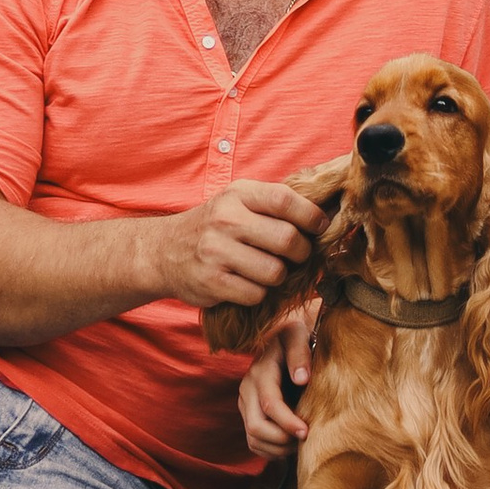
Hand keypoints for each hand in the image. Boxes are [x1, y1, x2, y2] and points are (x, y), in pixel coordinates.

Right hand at [149, 179, 324, 310]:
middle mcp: (226, 220)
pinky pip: (256, 294)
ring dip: (279, 276)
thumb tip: (325, 214)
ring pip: (275, 272)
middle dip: (301, 252)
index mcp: (238, 194)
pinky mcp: (212, 282)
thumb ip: (274, 203)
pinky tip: (247, 283)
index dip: (311, 216)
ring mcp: (217, 252)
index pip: (285, 200)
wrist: (164, 251)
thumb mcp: (238, 200)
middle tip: (298, 255)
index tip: (320, 227)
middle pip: (287, 239)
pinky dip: (258, 293)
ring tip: (268, 270)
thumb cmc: (214, 225)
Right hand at [237, 303, 318, 450]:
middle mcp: (247, 390)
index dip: (287, 422)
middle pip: (256, 427)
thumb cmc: (295, 338)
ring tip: (302, 442)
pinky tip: (290, 444)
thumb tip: (302, 379)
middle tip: (307, 439)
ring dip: (278, 448)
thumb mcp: (298, 335)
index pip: (269, 404)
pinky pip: (254, 443)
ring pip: (254, 439)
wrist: (282, 341)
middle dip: (282, 439)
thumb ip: (300, 353)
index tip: (306, 432)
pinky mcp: (248, 415)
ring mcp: (245, 405)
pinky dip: (272, 451)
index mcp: (260, 373)